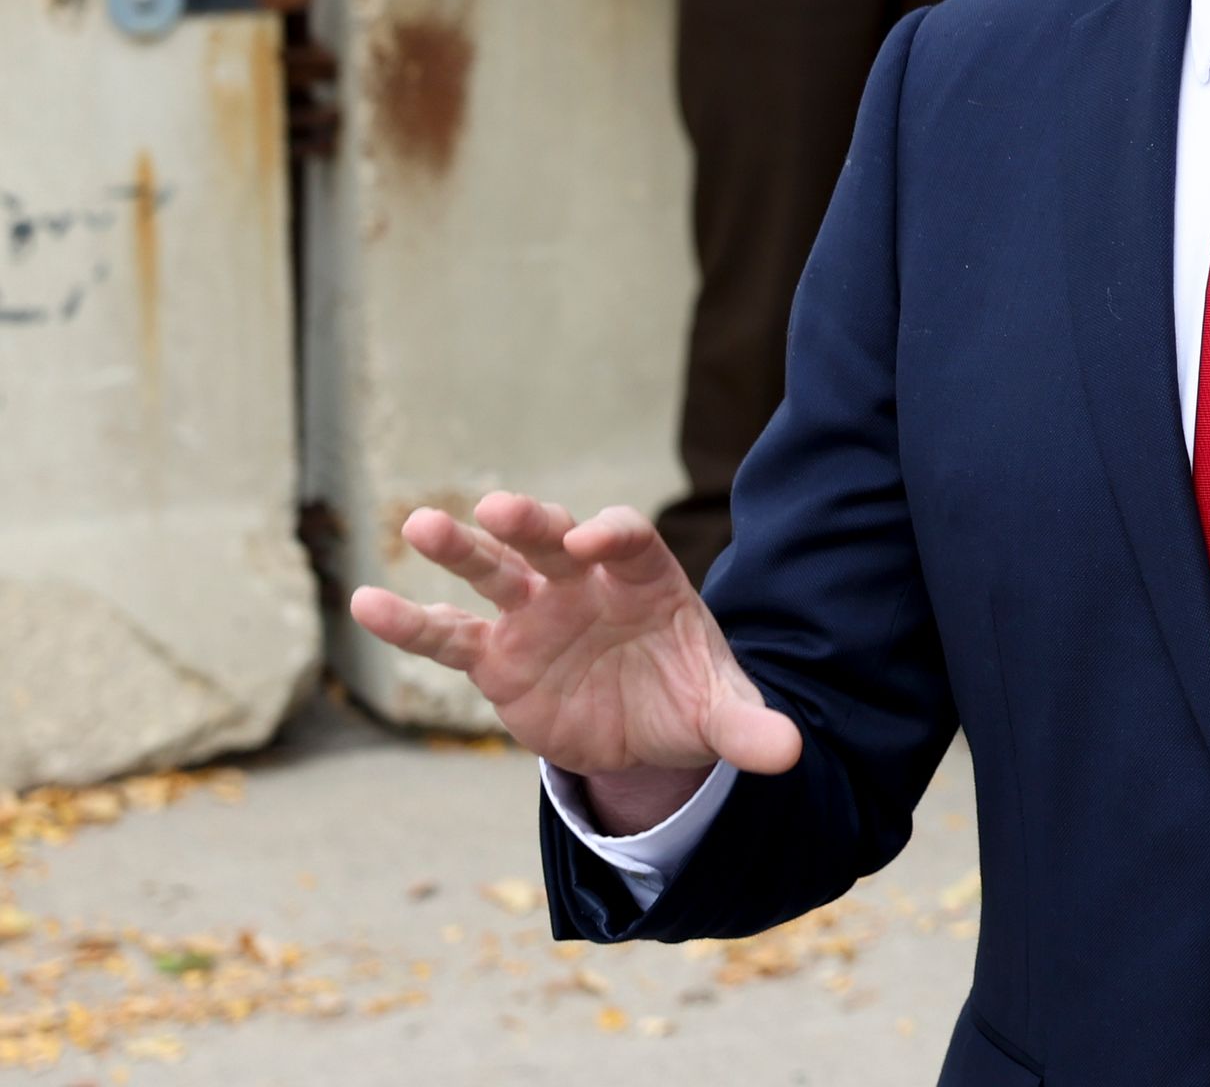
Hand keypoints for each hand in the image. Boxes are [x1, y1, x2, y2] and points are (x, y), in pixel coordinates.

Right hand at [348, 495, 798, 834]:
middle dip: (529, 523)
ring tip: (419, 524)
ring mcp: (534, 616)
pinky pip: (448, 637)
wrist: (644, 727)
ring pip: (492, 574)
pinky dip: (410, 622)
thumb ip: (750, 727)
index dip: (613, 535)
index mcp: (646, 581)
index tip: (591, 541)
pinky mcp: (496, 658)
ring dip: (459, 550)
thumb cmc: (685, 696)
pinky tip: (366, 602)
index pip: (630, 542)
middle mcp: (584, 584)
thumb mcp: (721, 713)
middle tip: (496, 508)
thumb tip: (791, 753)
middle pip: (553, 540)